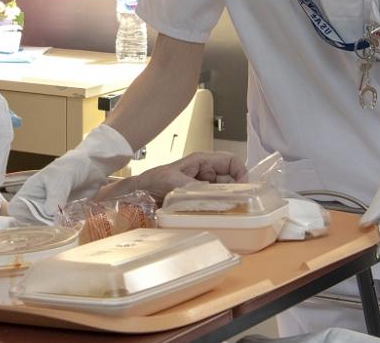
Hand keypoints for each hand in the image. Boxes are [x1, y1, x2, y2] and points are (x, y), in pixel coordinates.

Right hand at [9, 125, 132, 223]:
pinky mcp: (64, 216)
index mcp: (31, 191)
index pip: (16, 208)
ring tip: (63, 228)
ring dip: (52, 230)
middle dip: (39, 227)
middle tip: (52, 227)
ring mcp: (51, 210)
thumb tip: (49, 213)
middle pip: (29, 222)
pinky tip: (71, 228)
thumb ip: (56, 195)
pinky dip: (64, 230)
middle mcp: (39, 202)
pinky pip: (60, 227)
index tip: (36, 220)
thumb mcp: (62, 177)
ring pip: (44, 227)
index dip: (22, 217)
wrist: (93, 166)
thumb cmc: (72, 166)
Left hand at [99, 151, 247, 201]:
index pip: (233, 161)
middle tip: (239, 207)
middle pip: (232, 181)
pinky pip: (214, 205)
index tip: (244, 189)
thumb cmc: (152, 181)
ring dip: (227, 204)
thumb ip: (193, 188)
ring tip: (228, 214)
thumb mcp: (173, 182)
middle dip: (237, 192)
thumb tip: (212, 196)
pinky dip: (217, 211)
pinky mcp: (199, 201)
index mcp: (202, 161)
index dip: (242, 173)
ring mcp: (203, 188)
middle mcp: (206, 174)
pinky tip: (215, 218)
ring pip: (225, 195)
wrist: (136, 193)